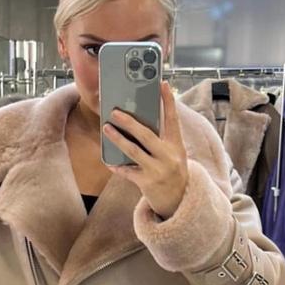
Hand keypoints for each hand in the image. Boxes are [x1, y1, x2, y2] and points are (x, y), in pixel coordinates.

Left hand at [102, 81, 188, 218]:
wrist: (179, 200)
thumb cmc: (172, 171)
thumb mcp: (173, 154)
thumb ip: (161, 139)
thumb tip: (137, 122)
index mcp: (176, 145)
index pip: (173, 119)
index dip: (168, 101)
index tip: (163, 83)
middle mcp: (169, 156)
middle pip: (146, 134)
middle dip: (129, 122)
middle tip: (115, 111)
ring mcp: (158, 170)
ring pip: (133, 151)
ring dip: (117, 139)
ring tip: (106, 128)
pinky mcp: (147, 183)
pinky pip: (128, 171)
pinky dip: (118, 166)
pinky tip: (109, 161)